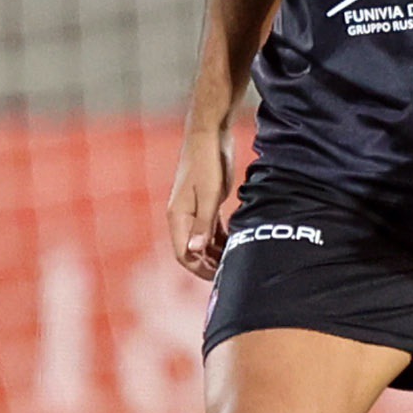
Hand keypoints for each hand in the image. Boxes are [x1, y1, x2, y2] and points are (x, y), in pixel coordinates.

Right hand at [167, 125, 234, 279]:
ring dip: (215, 253)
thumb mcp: (210, 195)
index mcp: (178, 216)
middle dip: (208, 264)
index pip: (184, 254)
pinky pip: (210, 228)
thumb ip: (204, 224)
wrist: (209, 134)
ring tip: (234, 262)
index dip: (200, 269)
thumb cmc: (207, 162)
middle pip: (192, 250)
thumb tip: (196, 251)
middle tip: (230, 274)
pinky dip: (220, 239)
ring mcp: (193, 209)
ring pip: (202, 241)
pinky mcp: (205, 202)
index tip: (219, 277)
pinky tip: (234, 244)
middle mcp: (182, 216)